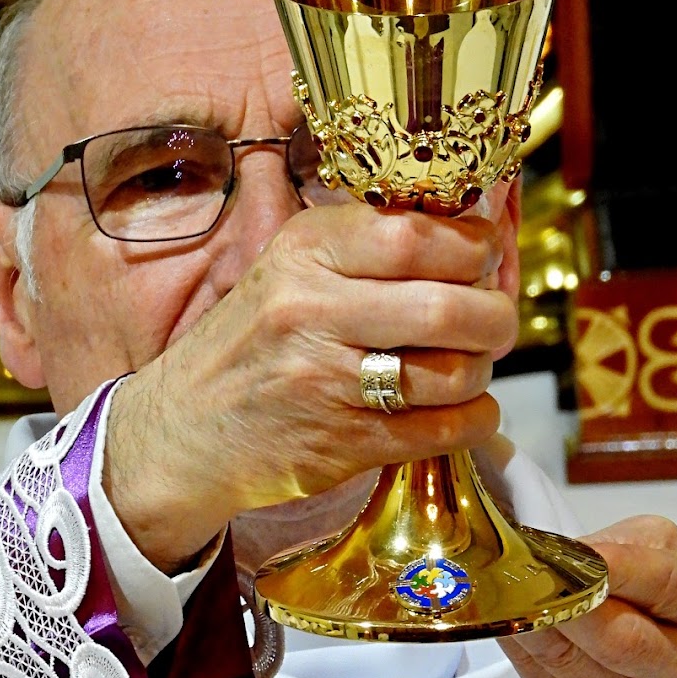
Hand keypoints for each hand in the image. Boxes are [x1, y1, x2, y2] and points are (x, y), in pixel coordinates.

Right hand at [105, 200, 517, 568]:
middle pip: (450, 308)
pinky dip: (476, 418)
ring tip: (468, 364)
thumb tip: (471, 233)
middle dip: (495, 316)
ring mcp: (327, 382)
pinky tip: (464, 409)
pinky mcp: (344, 444)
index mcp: (304, 253)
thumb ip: (364, 248)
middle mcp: (313, 311)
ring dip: (482, 370)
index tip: (485, 258)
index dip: (475, 248)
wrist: (181, 430)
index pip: (417, 237)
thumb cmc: (248, 343)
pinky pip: (445, 429)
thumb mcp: (285, 269)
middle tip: (495, 320)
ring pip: (455, 372)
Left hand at [499, 516, 676, 677]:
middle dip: (565, 601)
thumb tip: (560, 548)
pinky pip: (536, 677)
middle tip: (527, 569)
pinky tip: (499, 616)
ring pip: (565, 659)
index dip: (613, 566)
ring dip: (525, 619)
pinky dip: (513, 642)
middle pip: (616, 636)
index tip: (570, 549)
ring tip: (501, 588)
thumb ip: (631, 551)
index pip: (665, 583)